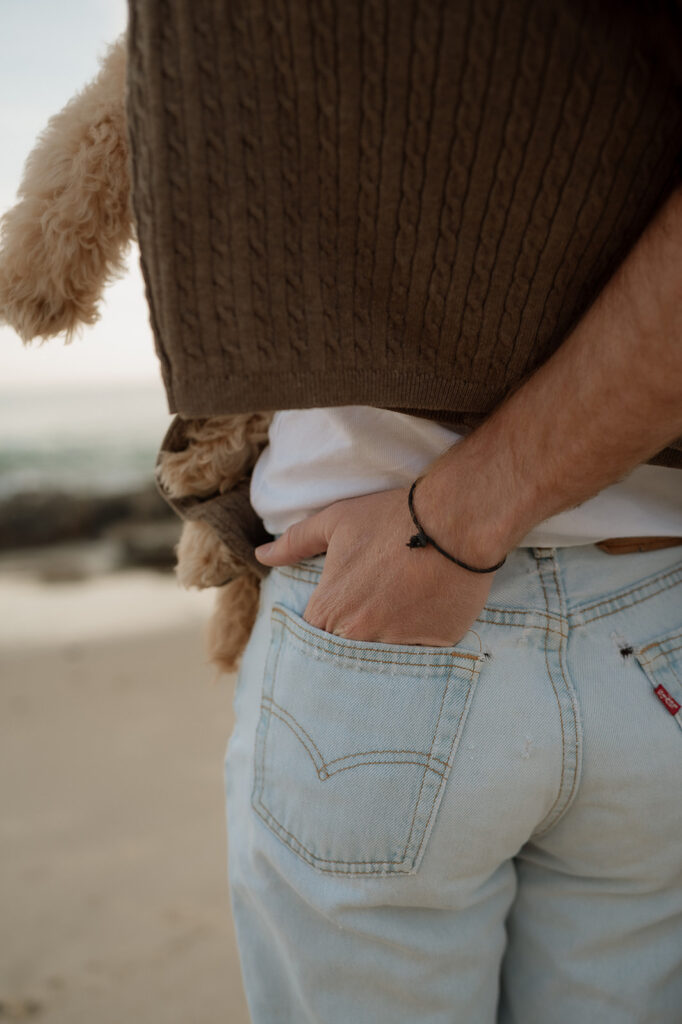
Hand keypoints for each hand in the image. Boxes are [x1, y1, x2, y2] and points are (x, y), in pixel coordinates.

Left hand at [254, 486, 495, 646]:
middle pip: (348, 653)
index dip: (327, 626)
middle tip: (376, 611)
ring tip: (404, 610)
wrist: (455, 519)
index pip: (315, 638)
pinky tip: (429, 613)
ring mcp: (399, 645)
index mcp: (331, 610)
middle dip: (357, 638)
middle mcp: (360, 635)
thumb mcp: (336, 522)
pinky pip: (424, 655)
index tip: (343, 612)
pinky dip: (423, 640)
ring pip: (385, 658)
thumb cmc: (391, 517)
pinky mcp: (436, 647)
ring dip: (390, 642)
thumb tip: (261, 555)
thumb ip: (295, 543)